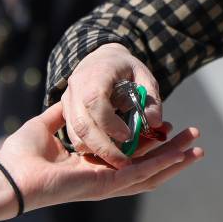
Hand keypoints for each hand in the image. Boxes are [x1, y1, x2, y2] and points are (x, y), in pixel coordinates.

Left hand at [0, 102, 201, 221]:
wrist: (8, 177)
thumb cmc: (20, 156)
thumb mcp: (45, 125)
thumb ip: (61, 115)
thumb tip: (67, 100)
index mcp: (92, 167)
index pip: (130, 158)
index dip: (151, 145)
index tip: (166, 127)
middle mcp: (104, 178)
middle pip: (148, 168)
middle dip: (173, 154)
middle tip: (195, 141)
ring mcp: (106, 184)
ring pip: (151, 173)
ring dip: (175, 160)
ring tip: (197, 148)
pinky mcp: (104, 185)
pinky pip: (141, 174)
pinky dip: (162, 165)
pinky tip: (180, 156)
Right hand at [60, 43, 163, 168]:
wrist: (101, 59)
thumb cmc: (125, 68)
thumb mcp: (144, 76)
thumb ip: (151, 99)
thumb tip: (156, 123)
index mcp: (96, 74)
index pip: (95, 101)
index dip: (109, 122)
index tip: (127, 136)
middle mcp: (76, 87)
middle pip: (82, 122)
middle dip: (102, 146)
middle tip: (123, 162)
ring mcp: (68, 100)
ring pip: (75, 132)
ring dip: (95, 150)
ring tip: (116, 160)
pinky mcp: (66, 111)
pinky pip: (73, 134)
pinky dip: (89, 147)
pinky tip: (106, 153)